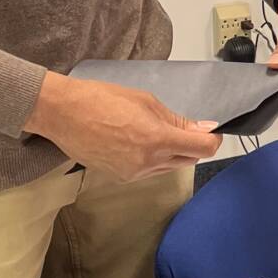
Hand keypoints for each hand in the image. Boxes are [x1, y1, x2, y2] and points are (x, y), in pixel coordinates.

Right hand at [24, 73, 220, 180]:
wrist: (63, 114)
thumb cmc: (101, 99)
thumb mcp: (146, 101)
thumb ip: (177, 120)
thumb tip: (203, 129)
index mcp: (157, 140)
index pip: (203, 149)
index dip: (213, 139)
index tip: (211, 131)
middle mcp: (148, 163)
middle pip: (189, 160)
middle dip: (193, 145)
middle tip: (185, 127)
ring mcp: (134, 174)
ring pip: (169, 168)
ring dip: (173, 153)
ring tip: (155, 131)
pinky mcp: (121, 178)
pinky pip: (149, 172)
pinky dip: (153, 160)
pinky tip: (139, 142)